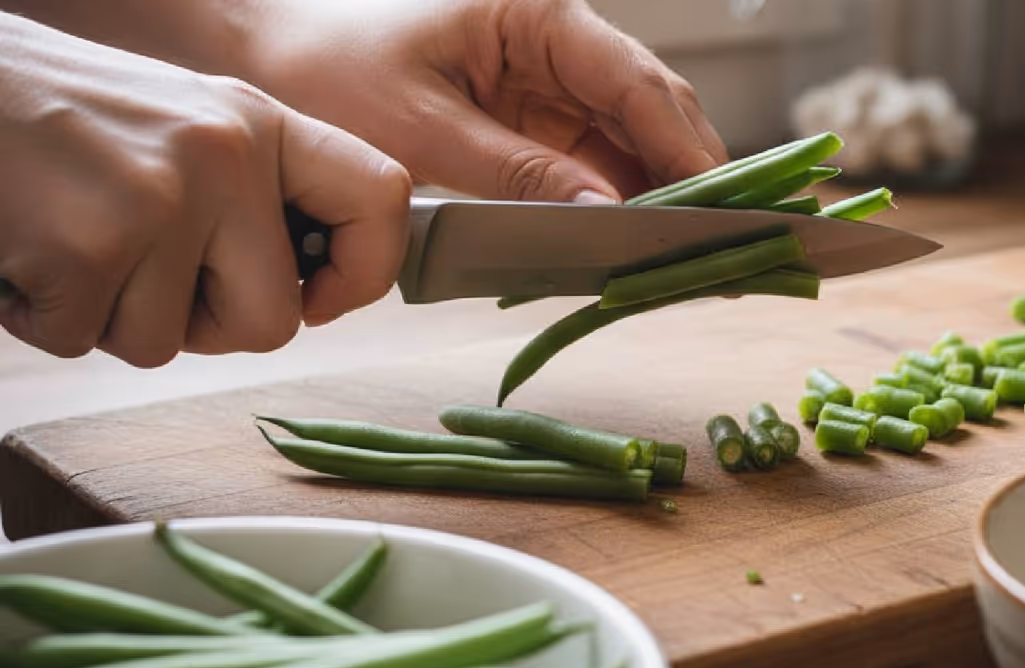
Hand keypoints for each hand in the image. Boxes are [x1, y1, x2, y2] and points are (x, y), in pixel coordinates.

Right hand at [0, 13, 410, 365]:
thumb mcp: (186, 124)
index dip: (368, 269)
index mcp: (261, 125)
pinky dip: (48, 317)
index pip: (384, 197)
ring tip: (73, 239)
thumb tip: (314, 287)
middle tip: (147, 276)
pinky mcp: (87, 249)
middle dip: (208, 326)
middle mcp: (225, 158)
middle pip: (273, 322)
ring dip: (113, 317)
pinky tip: (28, 252)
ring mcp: (159, 202)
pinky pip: (88, 343)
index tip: (320, 297)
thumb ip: (254, 193)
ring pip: (168, 344)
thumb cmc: (64, 116)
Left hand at [243, 0, 727, 201]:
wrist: (273, 58)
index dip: (684, 148)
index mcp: (537, 15)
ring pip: (629, 138)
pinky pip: (591, 158)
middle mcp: (556, 38)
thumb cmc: (332, 73)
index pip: (635, 83)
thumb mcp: (424, 130)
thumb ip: (519, 173)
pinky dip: (611, 200)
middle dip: (684, 176)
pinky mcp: (532, 115)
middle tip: (720, 244)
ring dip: (653, 194)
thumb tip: (606, 218)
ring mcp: (548, 77)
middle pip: (649, 109)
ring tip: (683, 255)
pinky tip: (628, 241)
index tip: (720, 208)